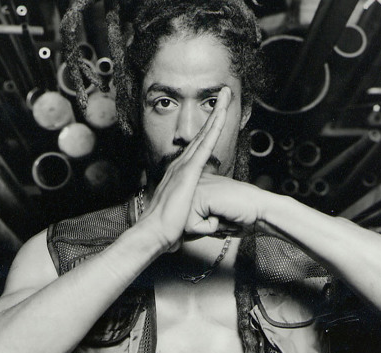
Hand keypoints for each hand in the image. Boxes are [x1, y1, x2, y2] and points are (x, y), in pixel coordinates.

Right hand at [139, 87, 231, 250]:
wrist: (154, 232)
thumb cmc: (167, 227)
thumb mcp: (182, 212)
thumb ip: (191, 206)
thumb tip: (199, 213)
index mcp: (180, 173)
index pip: (198, 146)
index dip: (208, 129)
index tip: (217, 115)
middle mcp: (180, 164)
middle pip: (201, 133)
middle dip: (213, 111)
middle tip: (224, 93)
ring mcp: (184, 166)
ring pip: (204, 133)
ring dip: (215, 112)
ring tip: (225, 94)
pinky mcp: (188, 172)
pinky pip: (204, 145)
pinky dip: (213, 128)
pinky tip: (221, 114)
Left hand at [185, 174, 265, 236]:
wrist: (260, 211)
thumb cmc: (240, 216)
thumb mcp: (212, 216)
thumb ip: (195, 218)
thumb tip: (179, 232)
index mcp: (195, 184)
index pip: (183, 217)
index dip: (202, 225)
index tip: (220, 214)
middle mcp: (193, 182)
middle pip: (182, 221)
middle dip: (202, 227)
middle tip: (222, 216)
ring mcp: (196, 187)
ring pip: (186, 225)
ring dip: (207, 227)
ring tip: (222, 215)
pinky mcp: (201, 195)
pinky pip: (194, 226)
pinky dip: (210, 228)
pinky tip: (223, 214)